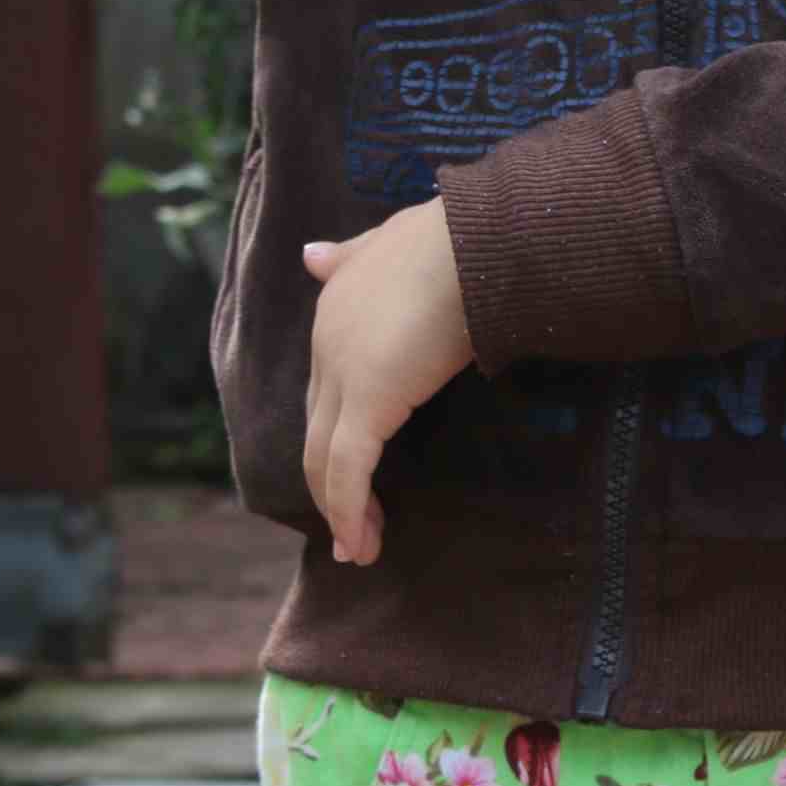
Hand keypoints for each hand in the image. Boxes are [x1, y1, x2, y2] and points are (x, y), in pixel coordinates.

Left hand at [299, 199, 474, 568]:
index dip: (338, 434)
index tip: (356, 472)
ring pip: (325, 458)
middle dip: (332, 482)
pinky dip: (348, 512)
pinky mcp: (368, 402)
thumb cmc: (455, 237)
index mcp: (334, 311)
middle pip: (319, 430)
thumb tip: (309, 255)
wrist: (476, 239)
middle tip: (353, 529)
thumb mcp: (392, 240)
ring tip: (360, 547)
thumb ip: (351, 255)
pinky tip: (360, 542)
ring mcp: (342, 374)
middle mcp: (326, 345)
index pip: (328, 389)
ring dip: (340, 510)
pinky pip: (348, 471)